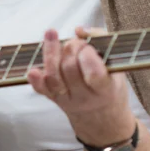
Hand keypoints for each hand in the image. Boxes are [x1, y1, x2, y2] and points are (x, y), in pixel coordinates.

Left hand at [27, 27, 134, 143]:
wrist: (102, 120)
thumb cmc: (111, 85)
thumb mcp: (117, 65)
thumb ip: (101, 41)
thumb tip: (79, 30)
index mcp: (106, 90)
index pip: (94, 74)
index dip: (87, 56)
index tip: (88, 46)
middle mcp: (85, 98)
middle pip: (70, 70)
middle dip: (70, 49)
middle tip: (75, 42)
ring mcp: (67, 100)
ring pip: (53, 78)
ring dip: (50, 53)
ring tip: (51, 34)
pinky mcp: (54, 100)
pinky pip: (42, 90)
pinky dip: (35, 80)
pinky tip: (32, 69)